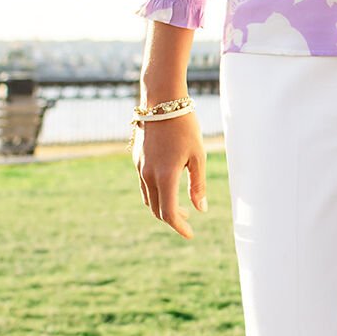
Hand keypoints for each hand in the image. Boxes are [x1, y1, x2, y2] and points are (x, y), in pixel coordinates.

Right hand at [134, 113, 207, 238]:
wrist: (162, 101)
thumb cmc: (185, 127)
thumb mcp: (198, 156)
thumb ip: (198, 185)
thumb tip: (200, 209)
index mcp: (165, 175)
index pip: (168, 212)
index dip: (179, 226)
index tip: (190, 234)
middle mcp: (148, 174)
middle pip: (156, 209)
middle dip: (172, 218)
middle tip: (188, 219)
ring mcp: (139, 166)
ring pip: (147, 198)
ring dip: (162, 206)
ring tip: (180, 206)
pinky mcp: (136, 158)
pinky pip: (144, 184)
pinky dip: (155, 193)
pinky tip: (169, 187)